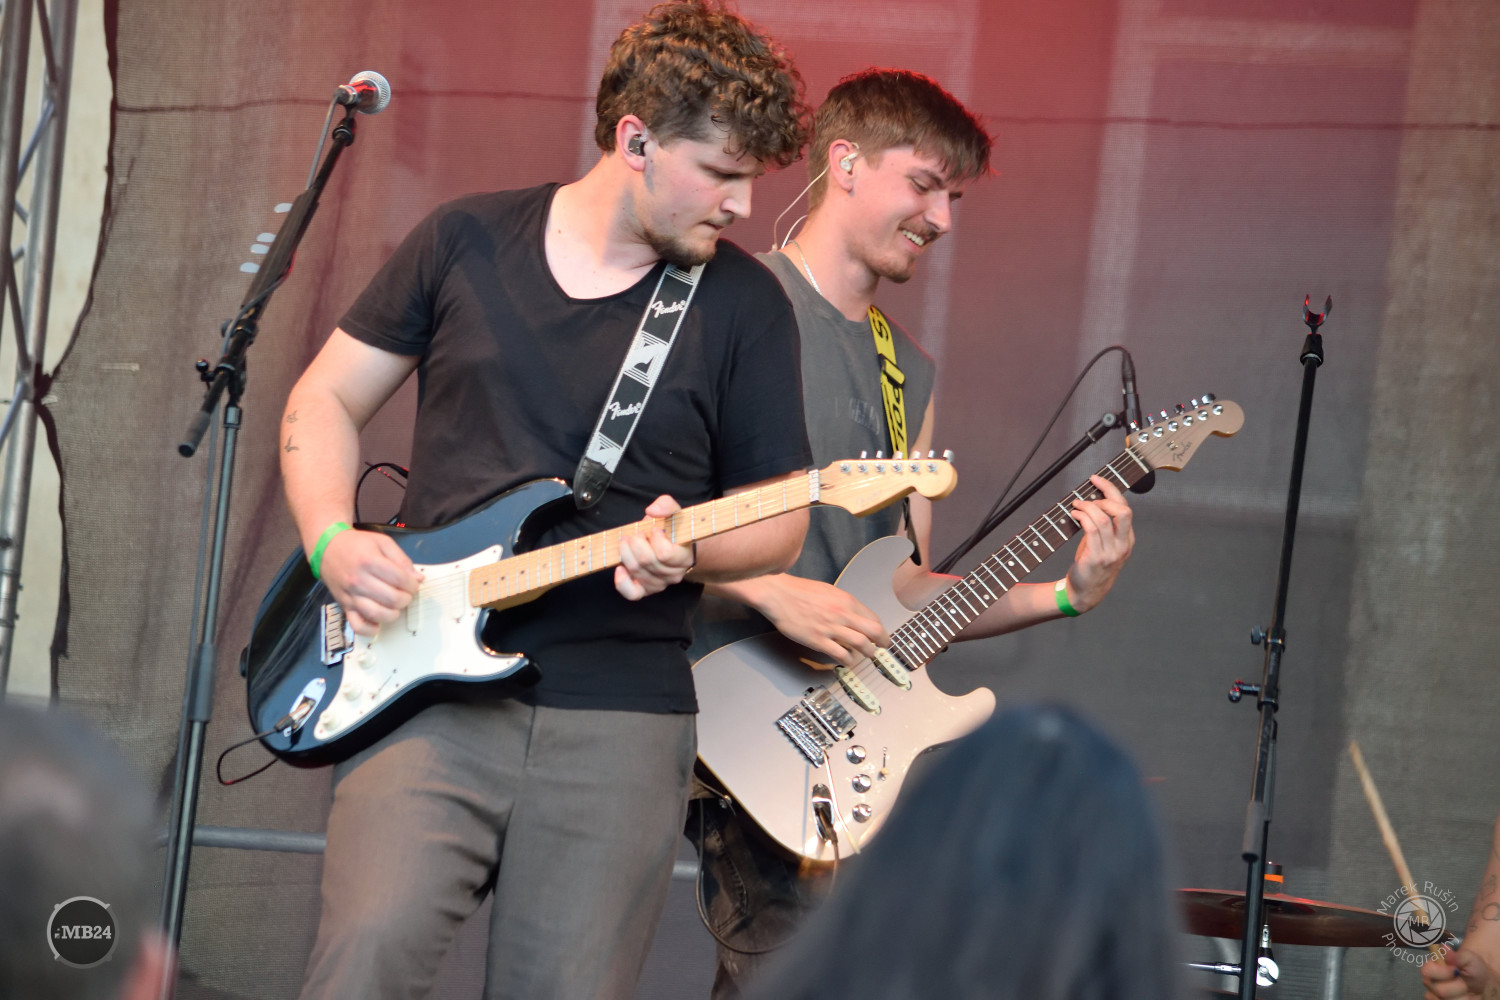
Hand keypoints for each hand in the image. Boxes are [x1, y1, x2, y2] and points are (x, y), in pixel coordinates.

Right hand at [316, 528, 421, 635]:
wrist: (328, 548)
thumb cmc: (356, 545)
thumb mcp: (383, 542)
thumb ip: (402, 560)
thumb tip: (417, 578)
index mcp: (370, 562)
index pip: (400, 580)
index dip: (413, 584)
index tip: (413, 584)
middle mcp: (359, 581)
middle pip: (392, 599)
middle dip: (406, 598)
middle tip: (405, 593)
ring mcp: (351, 596)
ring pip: (378, 615)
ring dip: (393, 613)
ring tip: (395, 605)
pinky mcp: (345, 606)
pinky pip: (357, 626)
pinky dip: (371, 629)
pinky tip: (378, 622)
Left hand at [616, 495, 694, 600]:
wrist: (676, 548)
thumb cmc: (673, 530)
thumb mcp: (674, 513)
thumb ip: (666, 505)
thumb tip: (652, 511)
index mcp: (684, 558)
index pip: (665, 554)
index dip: (655, 538)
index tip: (655, 529)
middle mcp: (673, 575)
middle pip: (646, 561)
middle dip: (635, 542)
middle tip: (636, 534)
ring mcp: (659, 584)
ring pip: (636, 571)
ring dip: (626, 553)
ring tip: (628, 542)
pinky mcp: (645, 590)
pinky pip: (632, 593)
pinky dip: (622, 582)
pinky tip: (620, 568)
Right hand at [753, 575, 889, 668]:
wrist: (778, 594)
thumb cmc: (799, 590)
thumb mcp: (828, 590)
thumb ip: (842, 603)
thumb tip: (853, 615)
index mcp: (846, 600)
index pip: (873, 618)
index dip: (880, 629)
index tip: (881, 635)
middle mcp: (842, 614)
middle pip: (874, 631)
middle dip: (882, 642)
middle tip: (882, 647)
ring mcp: (831, 628)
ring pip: (861, 644)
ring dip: (868, 652)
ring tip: (868, 655)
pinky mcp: (818, 640)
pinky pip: (840, 654)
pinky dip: (848, 659)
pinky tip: (847, 660)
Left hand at [1064, 474, 1134, 613]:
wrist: (1086, 593)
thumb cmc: (1092, 564)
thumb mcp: (1104, 544)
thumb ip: (1104, 525)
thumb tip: (1092, 499)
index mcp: (1128, 539)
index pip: (1125, 508)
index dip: (1111, 490)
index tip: (1096, 479)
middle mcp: (1123, 545)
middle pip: (1123, 511)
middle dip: (1106, 495)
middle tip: (1089, 493)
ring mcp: (1111, 552)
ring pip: (1104, 519)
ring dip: (1087, 506)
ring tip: (1076, 505)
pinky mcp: (1096, 558)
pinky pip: (1091, 530)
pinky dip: (1082, 517)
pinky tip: (1074, 514)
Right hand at [1423, 947, 1495, 998]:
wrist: (1483, 982)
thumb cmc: (1473, 967)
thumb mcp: (1467, 958)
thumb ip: (1455, 955)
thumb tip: (1444, 948)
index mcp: (1432, 967)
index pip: (1426, 971)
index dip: (1442, 972)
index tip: (1456, 970)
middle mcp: (1430, 982)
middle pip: (1438, 990)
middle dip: (1457, 987)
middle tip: (1465, 982)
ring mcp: (1435, 995)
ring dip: (1461, 996)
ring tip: (1466, 990)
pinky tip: (1463, 996)